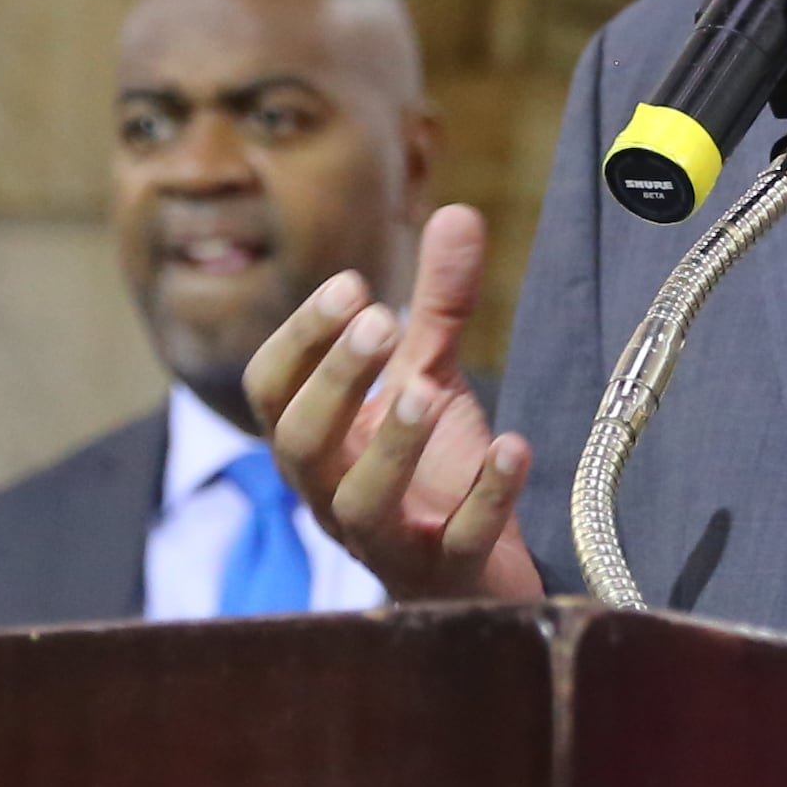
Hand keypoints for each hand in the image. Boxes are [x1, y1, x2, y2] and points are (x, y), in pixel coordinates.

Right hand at [243, 203, 544, 604]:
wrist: (481, 574)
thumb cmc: (436, 471)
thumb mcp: (433, 376)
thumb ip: (439, 303)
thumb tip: (456, 210)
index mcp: (316, 442)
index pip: (273, 391)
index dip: (302, 339)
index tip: (353, 283)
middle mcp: (333, 494)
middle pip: (301, 444)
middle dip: (335, 380)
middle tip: (381, 321)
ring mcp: (386, 542)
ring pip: (360, 505)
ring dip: (390, 444)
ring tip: (425, 390)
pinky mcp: (446, 576)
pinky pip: (453, 544)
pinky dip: (484, 498)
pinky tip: (513, 446)